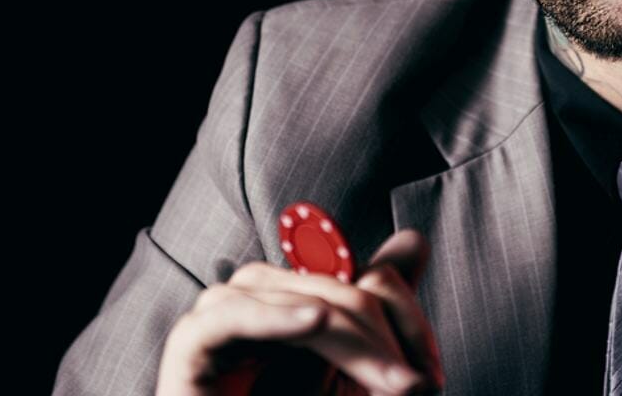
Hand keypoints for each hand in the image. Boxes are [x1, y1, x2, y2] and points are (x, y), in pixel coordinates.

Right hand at [155, 228, 444, 395]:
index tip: (430, 377)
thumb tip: (413, 239)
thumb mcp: (352, 377)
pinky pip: (235, 314)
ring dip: (355, 343)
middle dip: (387, 338)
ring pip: (302, 302)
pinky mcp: (191, 341)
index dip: (406, 318)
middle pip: (340, 285)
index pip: (365, 276)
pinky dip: (278, 316)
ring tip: (392, 384)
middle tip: (419, 387)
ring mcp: (223, 312)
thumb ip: (379, 316)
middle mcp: (261, 294)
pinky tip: (316, 320)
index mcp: (299, 296)